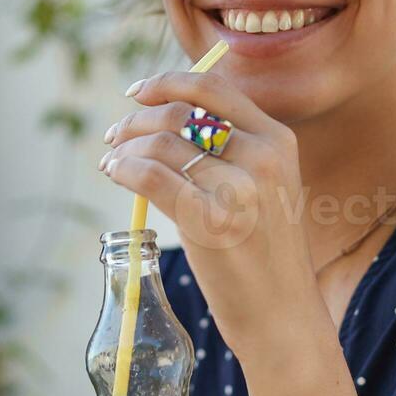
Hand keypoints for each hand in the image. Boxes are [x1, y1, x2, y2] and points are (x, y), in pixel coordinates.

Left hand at [98, 69, 330, 364]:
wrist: (283, 313)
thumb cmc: (265, 251)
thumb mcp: (266, 186)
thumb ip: (232, 149)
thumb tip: (164, 118)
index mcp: (277, 139)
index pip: (213, 87)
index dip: (166, 82)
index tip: (136, 92)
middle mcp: (262, 156)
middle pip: (180, 112)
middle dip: (136, 119)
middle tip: (114, 135)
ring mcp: (238, 188)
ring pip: (161, 143)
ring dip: (126, 146)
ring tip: (112, 161)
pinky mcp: (210, 221)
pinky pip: (152, 177)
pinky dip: (125, 169)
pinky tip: (116, 174)